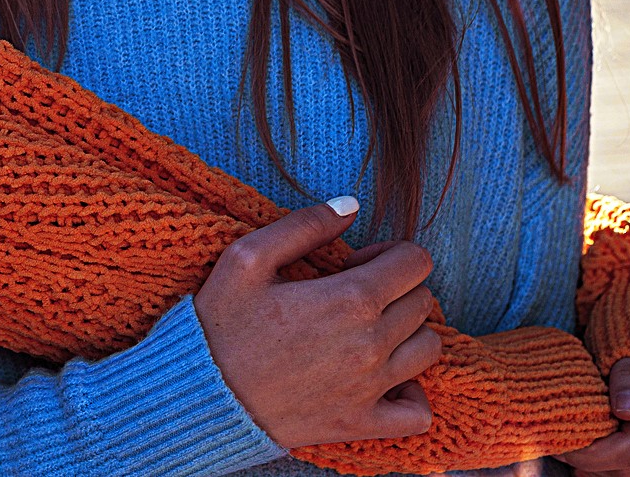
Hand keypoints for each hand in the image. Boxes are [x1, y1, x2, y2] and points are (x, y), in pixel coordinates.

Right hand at [192, 197, 441, 449]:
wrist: (201, 395)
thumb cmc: (220, 324)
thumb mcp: (247, 257)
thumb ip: (305, 225)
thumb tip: (352, 206)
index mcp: (350, 298)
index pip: (415, 261)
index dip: (390, 253)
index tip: (357, 264)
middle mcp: (371, 344)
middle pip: (423, 301)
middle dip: (396, 288)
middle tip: (353, 293)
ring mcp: (371, 388)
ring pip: (429, 348)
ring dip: (407, 333)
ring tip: (369, 331)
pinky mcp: (362, 423)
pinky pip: (419, 412)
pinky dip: (413, 393)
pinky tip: (386, 379)